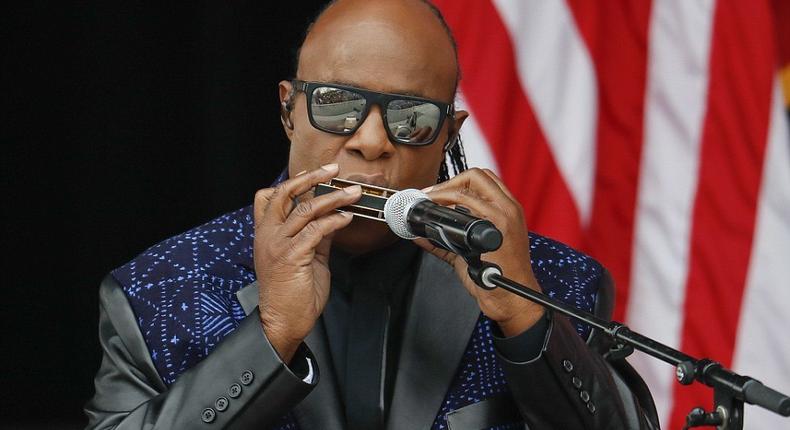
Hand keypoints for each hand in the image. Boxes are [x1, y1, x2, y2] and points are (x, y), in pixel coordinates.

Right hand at [253, 164, 361, 361]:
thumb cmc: (292, 294)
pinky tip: (347, 218)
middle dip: (310, 177)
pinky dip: (334, 220)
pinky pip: (316, 230)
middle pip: (284, 194)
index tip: (312, 172)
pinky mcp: (292, 256)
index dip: (291, 181)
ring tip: (353, 193)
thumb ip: (315, 238)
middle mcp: (268, 235)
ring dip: (333, 198)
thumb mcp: (305, 259)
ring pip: (305, 209)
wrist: (283, 322)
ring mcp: (278, 245)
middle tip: (332, 170)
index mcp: (266, 234)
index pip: (269, 197)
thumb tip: (332, 219)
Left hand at [416, 168, 544, 336]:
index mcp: (507, 211)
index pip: (483, 179)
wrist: (512, 299)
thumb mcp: (471, 253)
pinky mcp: (496, 229)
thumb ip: (446, 241)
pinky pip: (467, 206)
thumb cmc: (497, 278)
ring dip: (444, 191)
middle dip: (448, 182)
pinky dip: (446, 207)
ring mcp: (505, 217)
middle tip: (430, 196)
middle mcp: (509, 209)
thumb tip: (420, 235)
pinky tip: (434, 219)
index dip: (456, 180)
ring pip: (472, 186)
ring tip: (428, 203)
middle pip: (477, 175)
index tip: (436, 193)